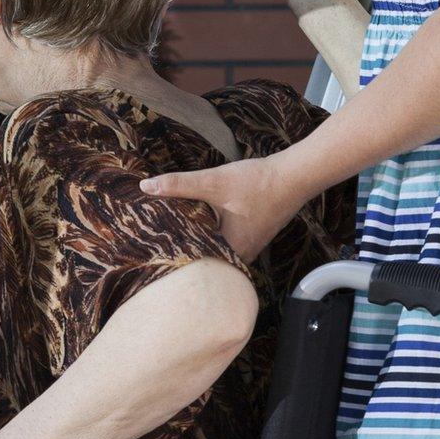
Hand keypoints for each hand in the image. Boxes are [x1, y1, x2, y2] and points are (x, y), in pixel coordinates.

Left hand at [140, 153, 304, 261]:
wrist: (293, 176)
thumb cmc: (258, 182)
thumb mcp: (213, 182)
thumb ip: (179, 185)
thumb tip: (146, 187)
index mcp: (231, 251)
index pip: (194, 263)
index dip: (173, 257)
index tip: (154, 251)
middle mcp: (241, 255)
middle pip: (206, 260)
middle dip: (185, 250)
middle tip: (157, 244)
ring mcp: (249, 247)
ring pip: (217, 251)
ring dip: (200, 242)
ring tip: (173, 235)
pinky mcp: (253, 237)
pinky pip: (228, 243)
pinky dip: (214, 235)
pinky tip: (201, 224)